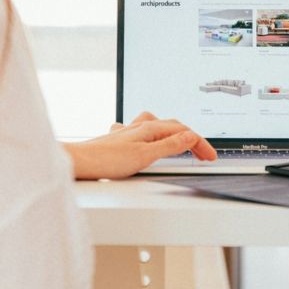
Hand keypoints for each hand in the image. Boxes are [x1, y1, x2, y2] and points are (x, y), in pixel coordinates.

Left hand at [63, 112, 216, 179]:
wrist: (79, 162)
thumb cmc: (106, 160)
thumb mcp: (145, 156)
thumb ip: (169, 146)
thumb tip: (191, 136)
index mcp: (149, 128)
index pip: (183, 132)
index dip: (200, 144)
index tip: (210, 156)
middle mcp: (139, 126)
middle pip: (173, 126)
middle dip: (191, 139)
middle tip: (203, 154)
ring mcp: (129, 132)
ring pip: (158, 126)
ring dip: (174, 133)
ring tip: (182, 143)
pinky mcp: (120, 140)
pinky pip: (142, 132)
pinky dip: (154, 136)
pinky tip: (148, 141)